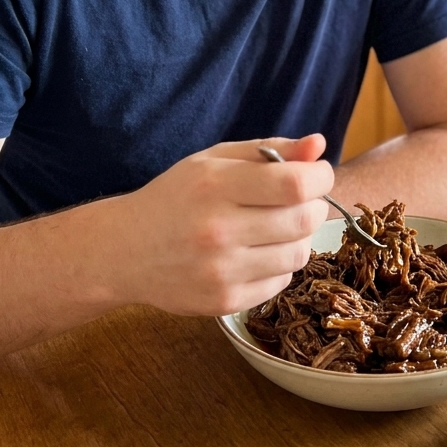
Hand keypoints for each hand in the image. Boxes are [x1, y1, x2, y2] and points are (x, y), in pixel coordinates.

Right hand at [113, 135, 332, 315]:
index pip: (295, 185)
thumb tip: (318, 145)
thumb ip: (270, 150)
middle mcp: (218, 231)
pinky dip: (279, 264)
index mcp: (215, 186)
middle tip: (297, 200)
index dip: (320, 177)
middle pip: (304, 220)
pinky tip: (257, 252)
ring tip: (275, 227)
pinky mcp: (225, 302)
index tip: (318, 173)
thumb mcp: (215, 160)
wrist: (125, 250)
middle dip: (313, 205)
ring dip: (299, 237)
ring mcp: (222, 271)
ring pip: (299, 254)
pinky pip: (281, 281)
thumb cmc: (176, 197)